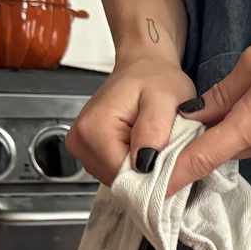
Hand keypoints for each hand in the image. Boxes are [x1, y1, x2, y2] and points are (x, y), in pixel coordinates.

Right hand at [67, 54, 196, 184]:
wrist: (144, 67)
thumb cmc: (155, 79)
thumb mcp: (166, 100)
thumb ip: (154, 131)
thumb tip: (145, 166)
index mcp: (94, 130)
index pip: (124, 179)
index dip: (153, 176)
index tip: (170, 159)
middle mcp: (80, 141)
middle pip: (119, 181)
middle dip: (146, 171)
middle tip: (162, 144)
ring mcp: (81, 147)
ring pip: (118, 179)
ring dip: (139, 168)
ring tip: (150, 140)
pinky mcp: (88, 151)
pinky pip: (115, 172)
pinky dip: (132, 164)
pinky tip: (140, 144)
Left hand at [163, 18, 250, 194]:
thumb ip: (222, 92)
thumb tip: (194, 114)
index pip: (204, 158)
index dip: (175, 174)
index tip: (151, 186)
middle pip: (220, 154)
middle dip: (197, 145)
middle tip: (174, 128)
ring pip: (239, 149)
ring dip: (222, 136)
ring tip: (212, 111)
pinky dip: (243, 133)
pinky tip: (244, 110)